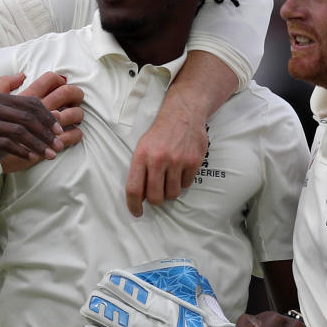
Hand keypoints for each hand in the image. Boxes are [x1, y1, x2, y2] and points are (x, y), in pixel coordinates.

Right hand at [0, 75, 66, 186]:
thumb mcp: (6, 121)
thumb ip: (23, 109)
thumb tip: (51, 103)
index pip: (30, 103)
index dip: (48, 117)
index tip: (60, 131)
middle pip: (26, 116)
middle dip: (46, 132)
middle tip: (58, 145)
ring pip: (19, 131)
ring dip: (38, 144)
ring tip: (50, 154)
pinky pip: (7, 144)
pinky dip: (23, 151)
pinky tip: (32, 158)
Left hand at [126, 98, 206, 216]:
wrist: (183, 113)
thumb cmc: (159, 133)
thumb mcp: (142, 147)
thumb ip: (140, 170)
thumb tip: (141, 196)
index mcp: (142, 156)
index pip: (134, 189)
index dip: (134, 205)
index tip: (137, 212)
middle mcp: (159, 160)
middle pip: (155, 197)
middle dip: (156, 200)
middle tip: (157, 194)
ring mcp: (177, 161)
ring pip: (172, 194)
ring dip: (170, 191)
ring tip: (169, 178)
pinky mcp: (193, 162)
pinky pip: (186, 184)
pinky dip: (183, 181)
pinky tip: (180, 169)